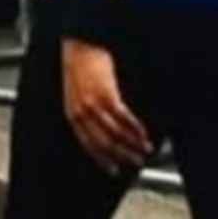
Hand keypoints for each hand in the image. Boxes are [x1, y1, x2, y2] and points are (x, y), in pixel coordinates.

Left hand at [61, 36, 151, 175]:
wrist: (80, 47)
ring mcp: (93, 104)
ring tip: (146, 149)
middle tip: (137, 163)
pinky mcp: (106, 94)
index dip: (102, 160)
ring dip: (133, 144)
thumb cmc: (80, 70)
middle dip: (122, 156)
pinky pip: (123, 118)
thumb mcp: (77, 96)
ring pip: (115, 133)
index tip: (114, 170)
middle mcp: (80, 113)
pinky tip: (144, 134)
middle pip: (104, 143)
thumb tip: (104, 132)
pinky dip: (135, 128)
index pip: (88, 145)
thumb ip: (87, 114)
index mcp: (72, 115)